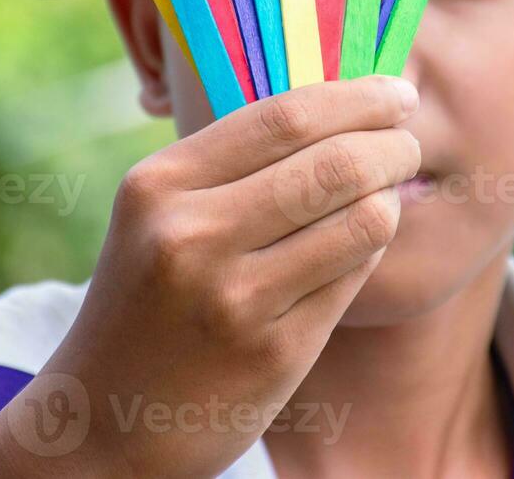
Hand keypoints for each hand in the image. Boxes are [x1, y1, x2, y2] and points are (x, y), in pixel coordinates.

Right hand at [0, 75, 419, 477]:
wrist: (106, 422)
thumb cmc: (148, 300)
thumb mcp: (160, 216)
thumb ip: (234, 164)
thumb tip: (346, 104)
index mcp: (159, 185)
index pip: (285, 117)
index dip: (357, 97)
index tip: (396, 91)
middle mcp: (191, 236)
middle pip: (336, 164)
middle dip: (392, 146)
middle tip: (407, 144)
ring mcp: (234, 299)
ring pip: (362, 220)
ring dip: (391, 198)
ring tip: (387, 194)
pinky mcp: (273, 352)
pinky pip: (353, 277)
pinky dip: (368, 251)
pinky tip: (357, 247)